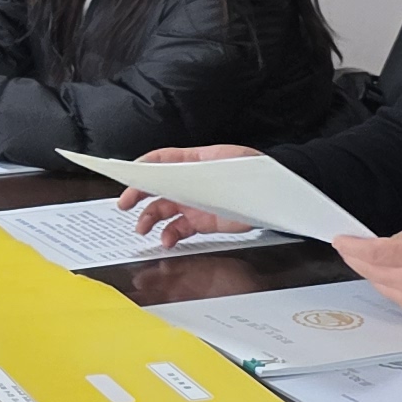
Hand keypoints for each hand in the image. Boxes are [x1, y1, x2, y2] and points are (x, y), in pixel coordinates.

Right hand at [118, 142, 249, 240]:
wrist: (277, 196)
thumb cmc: (256, 172)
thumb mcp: (227, 164)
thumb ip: (200, 168)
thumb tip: (175, 173)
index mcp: (194, 160)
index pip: (161, 160)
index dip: (143, 166)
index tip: (128, 173)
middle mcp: (189, 181)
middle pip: (156, 186)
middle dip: (137, 194)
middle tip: (123, 204)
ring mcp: (194, 202)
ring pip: (162, 210)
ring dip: (148, 218)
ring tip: (142, 228)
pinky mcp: (201, 222)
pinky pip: (178, 229)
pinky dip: (169, 235)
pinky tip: (166, 240)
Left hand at [329, 220, 401, 323]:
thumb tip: (380, 246)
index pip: (374, 252)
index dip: (352, 247)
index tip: (339, 240)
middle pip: (370, 271)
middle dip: (355, 258)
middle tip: (346, 248)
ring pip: (378, 285)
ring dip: (370, 272)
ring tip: (368, 259)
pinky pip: (393, 297)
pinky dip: (387, 285)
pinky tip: (390, 275)